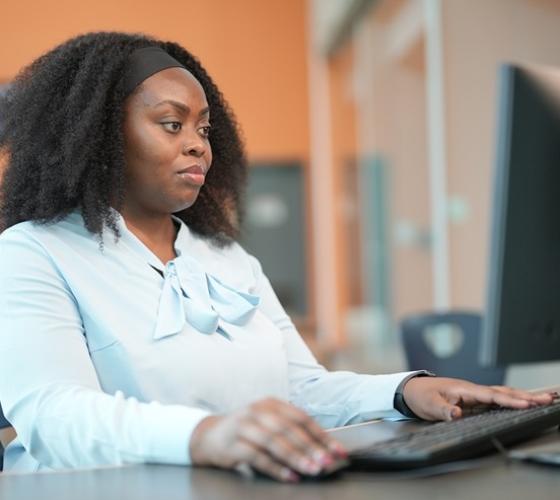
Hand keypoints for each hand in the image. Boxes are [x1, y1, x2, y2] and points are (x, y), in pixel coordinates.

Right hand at [188, 397, 347, 481]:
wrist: (208, 436)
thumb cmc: (245, 432)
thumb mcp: (267, 423)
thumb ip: (289, 431)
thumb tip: (322, 448)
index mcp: (271, 404)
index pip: (301, 418)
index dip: (321, 435)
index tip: (338, 451)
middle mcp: (258, 411)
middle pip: (289, 429)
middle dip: (312, 447)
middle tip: (328, 462)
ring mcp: (244, 426)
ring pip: (275, 441)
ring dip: (296, 457)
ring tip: (313, 470)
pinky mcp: (232, 443)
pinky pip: (257, 456)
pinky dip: (276, 467)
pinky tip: (290, 476)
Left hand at [402, 377, 556, 420]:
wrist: (411, 389)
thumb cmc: (421, 395)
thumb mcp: (429, 405)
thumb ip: (443, 410)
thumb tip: (458, 413)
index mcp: (464, 389)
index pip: (492, 395)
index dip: (510, 400)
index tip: (527, 403)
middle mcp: (472, 389)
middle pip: (503, 392)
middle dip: (525, 396)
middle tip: (548, 399)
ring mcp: (473, 393)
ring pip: (502, 394)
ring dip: (522, 396)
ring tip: (543, 399)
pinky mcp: (473, 399)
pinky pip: (496, 399)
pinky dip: (511, 399)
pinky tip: (522, 402)